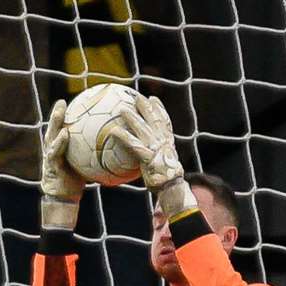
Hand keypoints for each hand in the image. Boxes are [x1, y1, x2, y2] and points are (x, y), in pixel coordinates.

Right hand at [40, 100, 83, 229]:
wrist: (64, 197)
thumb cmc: (77, 180)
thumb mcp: (87, 165)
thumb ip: (96, 155)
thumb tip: (116, 149)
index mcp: (61, 146)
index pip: (63, 128)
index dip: (67, 116)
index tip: (73, 103)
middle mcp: (53, 147)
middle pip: (55, 127)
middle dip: (57, 113)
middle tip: (62, 101)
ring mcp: (50, 155)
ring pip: (51, 134)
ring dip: (55, 121)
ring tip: (61, 110)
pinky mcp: (51, 164)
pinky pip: (55, 151)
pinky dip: (59, 142)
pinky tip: (65, 134)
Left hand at [117, 95, 193, 215]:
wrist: (172, 189)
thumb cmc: (167, 180)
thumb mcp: (164, 165)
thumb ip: (155, 156)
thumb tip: (146, 155)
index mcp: (169, 144)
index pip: (165, 123)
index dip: (160, 109)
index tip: (154, 99)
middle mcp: (164, 144)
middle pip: (155, 121)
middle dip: (147, 107)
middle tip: (137, 96)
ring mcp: (157, 150)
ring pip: (144, 130)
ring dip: (133, 118)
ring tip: (123, 108)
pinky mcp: (149, 158)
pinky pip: (133, 145)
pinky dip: (123, 137)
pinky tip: (113, 131)